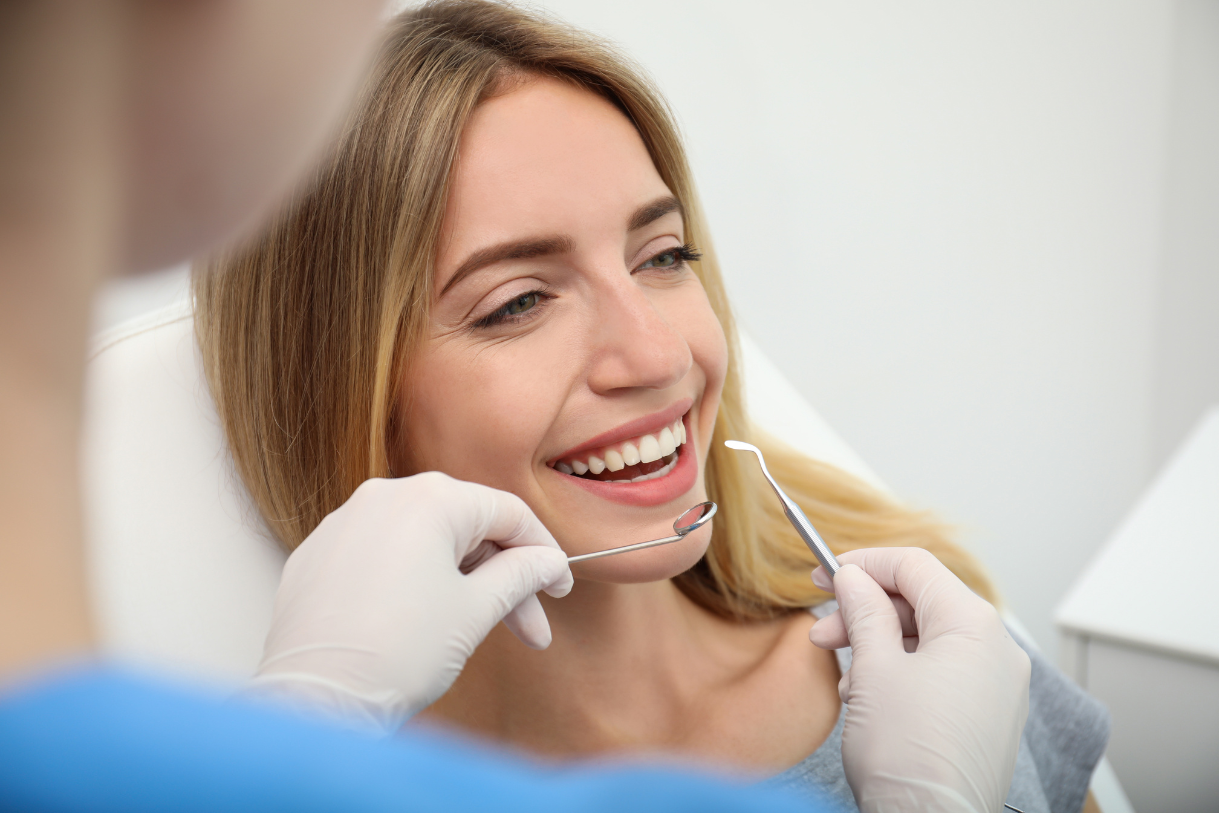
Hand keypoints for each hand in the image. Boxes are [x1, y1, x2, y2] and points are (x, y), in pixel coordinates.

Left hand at [243, 472, 572, 733]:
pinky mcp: (317, 556)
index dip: (543, 552)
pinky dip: (412, 583)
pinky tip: (424, 624)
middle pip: (465, 528)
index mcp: (429, 499)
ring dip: (460, 583)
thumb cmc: (399, 652)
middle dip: (503, 578)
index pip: (507, 512)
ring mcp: (343, 524)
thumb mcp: (477, 610)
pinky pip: (381, 557)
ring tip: (479, 632)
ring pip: (422, 543)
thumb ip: (520, 575)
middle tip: (531, 628)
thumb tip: (548, 562)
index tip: (559, 588)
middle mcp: (382, 496)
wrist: (318, 700)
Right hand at [809, 549, 1029, 812]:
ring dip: (879, 644)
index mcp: (974, 625)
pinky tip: (867, 695)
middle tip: (821, 630)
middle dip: (866, 611)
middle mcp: (997, 650)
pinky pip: (943, 672)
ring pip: (930, 640)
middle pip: (922, 602)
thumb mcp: (874, 668)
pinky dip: (902, 671)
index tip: (824, 574)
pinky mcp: (989, 717)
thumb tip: (853, 577)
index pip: (914, 566)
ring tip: (841, 672)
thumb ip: (863, 611)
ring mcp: (997, 686)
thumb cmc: (907, 752)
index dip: (864, 564)